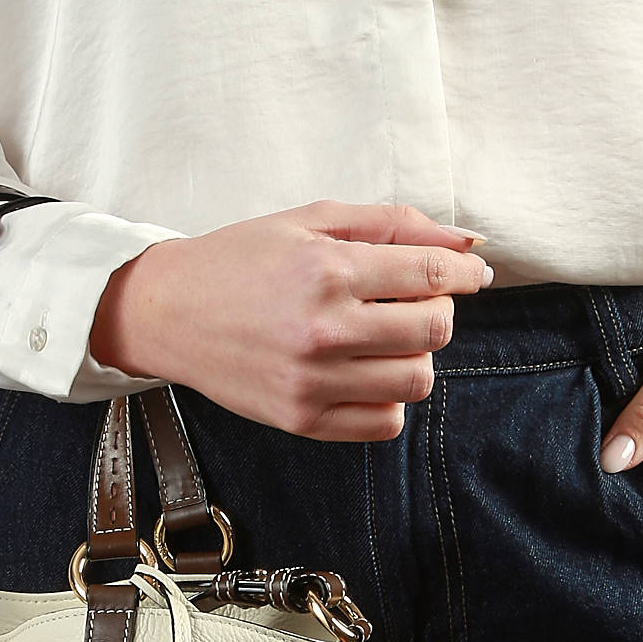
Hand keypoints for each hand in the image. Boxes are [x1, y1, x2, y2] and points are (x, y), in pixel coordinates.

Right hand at [88, 200, 493, 440]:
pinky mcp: (303, 419)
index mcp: (328, 269)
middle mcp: (323, 328)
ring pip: (416, 381)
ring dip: (417, 357)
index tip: (472, 275)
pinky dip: (391, 398)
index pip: (433, 275)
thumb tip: (468, 242)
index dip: (466, 274)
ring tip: (388, 339)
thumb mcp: (312, 219)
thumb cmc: (242, 258)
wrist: (170, 312)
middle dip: (440, 312)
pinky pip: (384, 422)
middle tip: (417, 303)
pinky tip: (368, 373)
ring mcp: (313, 381)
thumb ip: (392, 224)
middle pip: (434, 331)